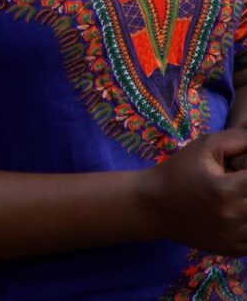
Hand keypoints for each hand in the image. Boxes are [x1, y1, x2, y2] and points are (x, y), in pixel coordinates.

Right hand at [139, 127, 246, 254]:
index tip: (240, 170)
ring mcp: (233, 237)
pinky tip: (238, 212)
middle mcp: (232, 217)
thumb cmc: (177, 171)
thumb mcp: (204, 146)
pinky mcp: (232, 250)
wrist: (152, 206)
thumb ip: (238, 139)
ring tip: (238, 195)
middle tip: (238, 181)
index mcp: (225, 190)